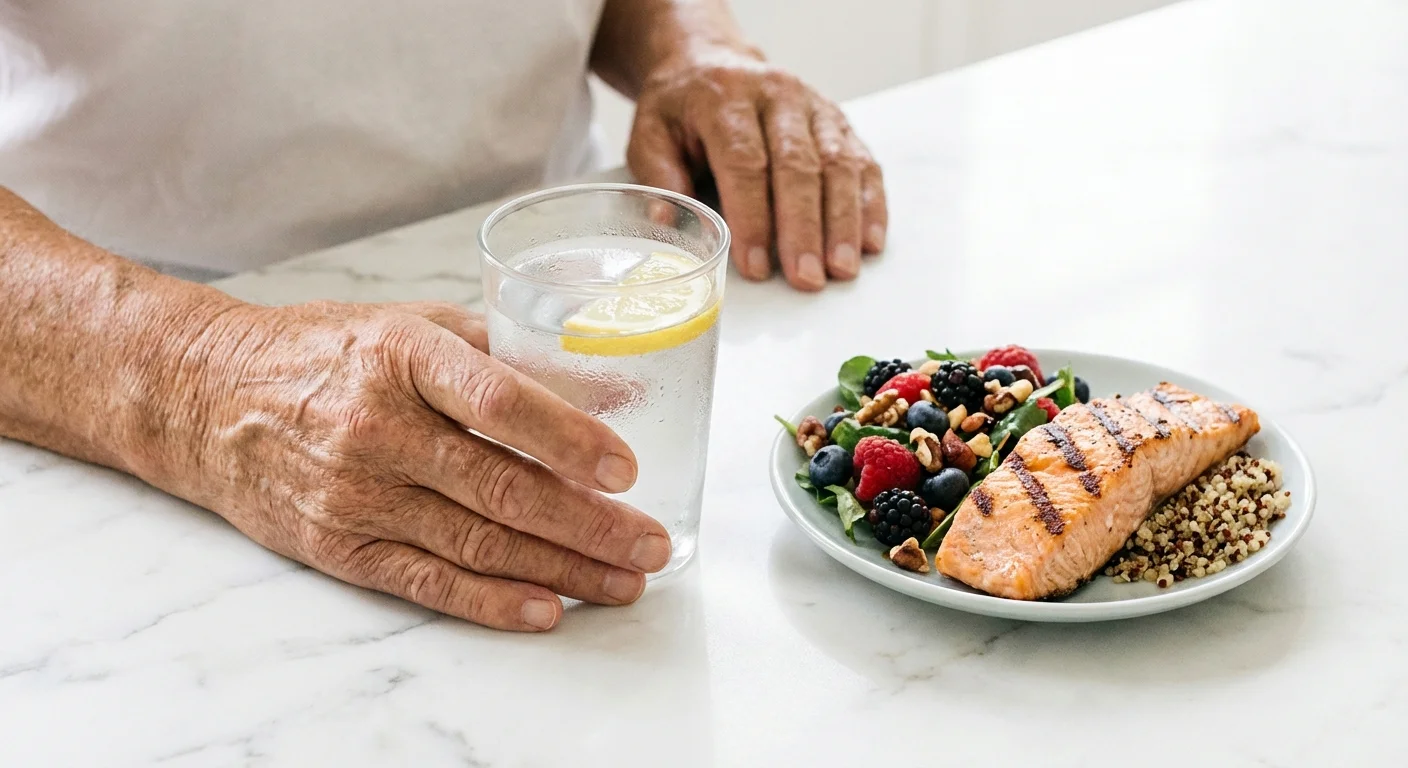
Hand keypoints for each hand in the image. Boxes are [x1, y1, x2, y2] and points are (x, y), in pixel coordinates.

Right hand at [157, 300, 670, 631]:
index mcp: (403, 356)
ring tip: (623, 580)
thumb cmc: (324, 352)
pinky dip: (493, 600)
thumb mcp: (411, 322)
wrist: (207, 398)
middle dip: (591, 524)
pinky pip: (429, 581)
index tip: (626, 469)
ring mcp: (355, 493)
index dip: (570, 440)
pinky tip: (547, 609)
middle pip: (503, 487)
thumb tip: (605, 379)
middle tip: (651, 542)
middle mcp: (378, 427)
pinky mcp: (339, 546)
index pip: (501, 403)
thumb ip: (502, 350)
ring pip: (478, 542)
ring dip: (562, 568)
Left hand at [627, 48, 887, 291]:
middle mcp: (777, 96)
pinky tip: (869, 242)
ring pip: (839, 165)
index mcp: (726, 99)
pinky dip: (869, 205)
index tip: (756, 265)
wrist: (711, 63)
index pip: (745, 161)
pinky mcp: (840, 123)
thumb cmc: (681, 110)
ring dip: (843, 222)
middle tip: (807, 278)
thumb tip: (672, 224)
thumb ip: (660, 178)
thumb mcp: (649, 134)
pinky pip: (863, 163)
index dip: (752, 217)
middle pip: (798, 166)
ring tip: (842, 269)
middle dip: (804, 228)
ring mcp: (815, 107)